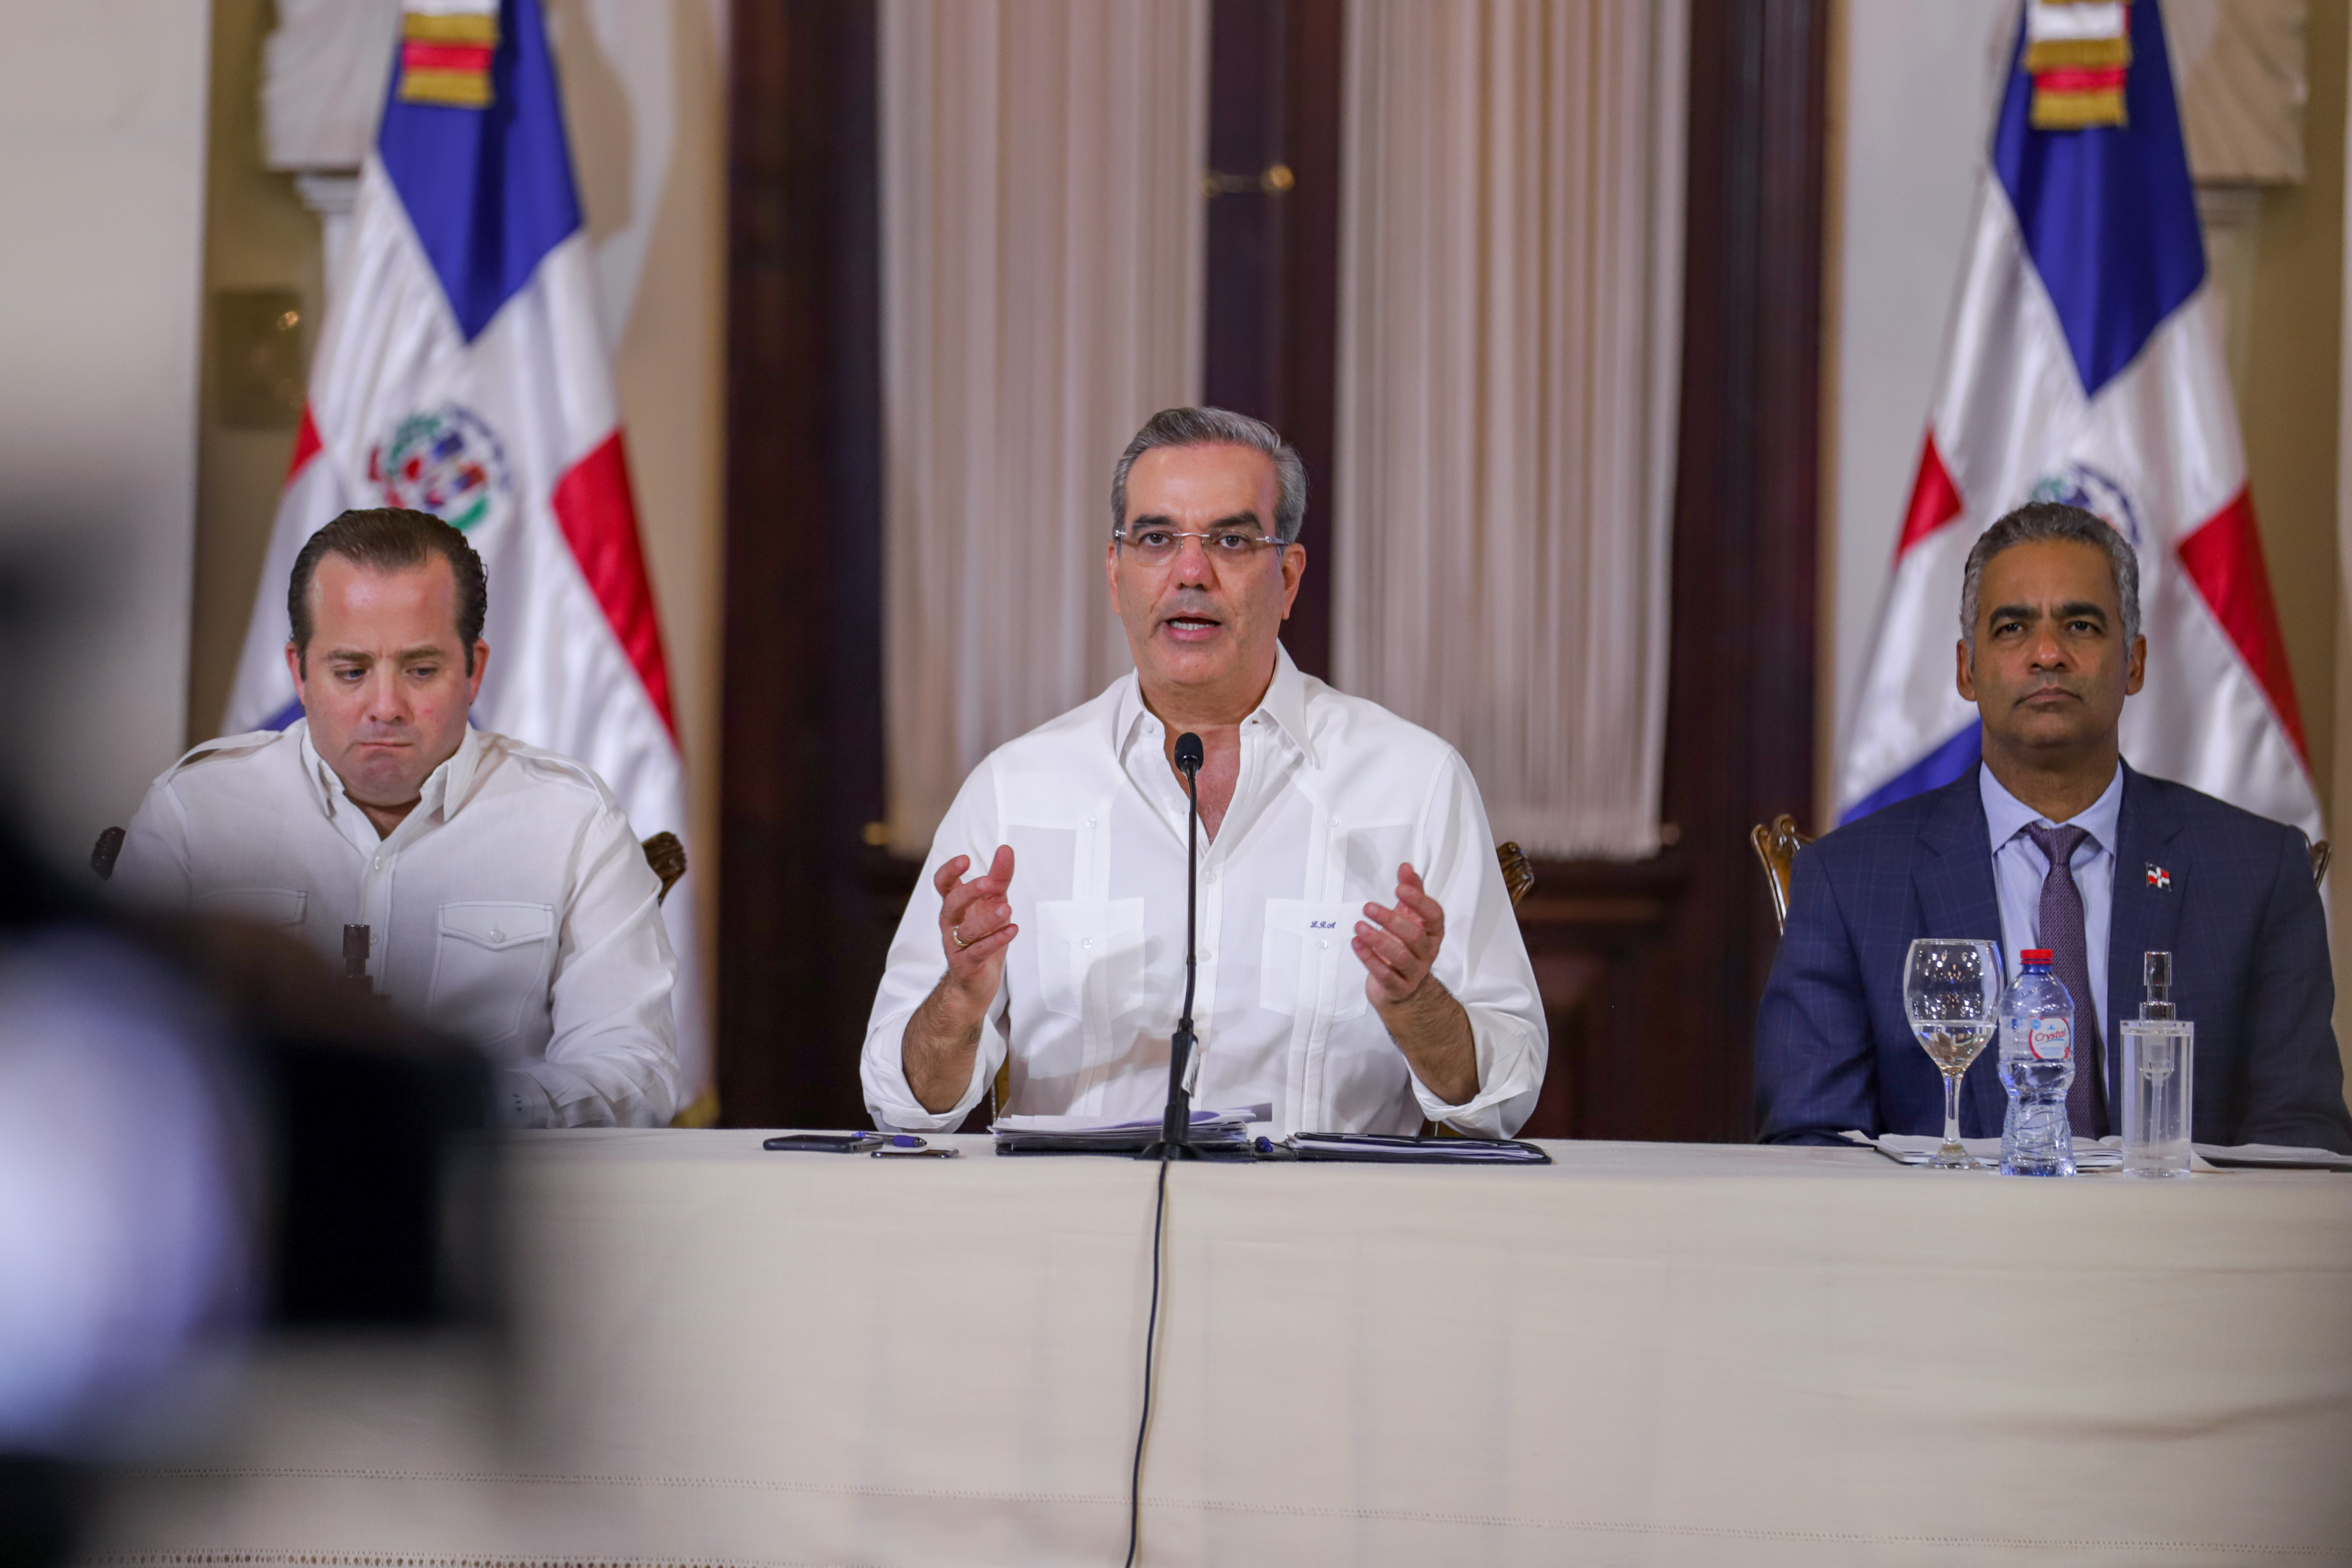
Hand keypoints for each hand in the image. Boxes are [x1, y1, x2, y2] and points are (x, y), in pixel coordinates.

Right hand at [936, 845, 1016, 999]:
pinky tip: (1012, 930)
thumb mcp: (993, 902)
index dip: (950, 871)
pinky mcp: (966, 964)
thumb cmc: (983, 936)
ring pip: (966, 930)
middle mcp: (951, 923)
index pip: (943, 884)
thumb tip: (1005, 849)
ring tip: (1006, 909)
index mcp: (954, 905)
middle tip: (989, 882)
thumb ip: (999, 877)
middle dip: (969, 892)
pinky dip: (996, 940)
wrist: (975, 980)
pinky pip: (979, 951)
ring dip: (987, 919)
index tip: (965, 859)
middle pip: (952, 903)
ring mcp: (956, 945)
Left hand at [1353, 861, 1443, 1005]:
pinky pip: (1386, 975)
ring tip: (1359, 927)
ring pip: (1400, 956)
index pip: (1434, 916)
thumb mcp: (1409, 917)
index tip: (1400, 888)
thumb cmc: (1406, 947)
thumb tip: (1406, 868)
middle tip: (1369, 907)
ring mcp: (1414, 972)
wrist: (1403, 988)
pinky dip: (1370, 959)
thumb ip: (1411, 891)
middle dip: (1391, 920)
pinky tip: (1357, 945)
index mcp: (1433, 934)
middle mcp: (1427, 953)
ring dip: (1378, 940)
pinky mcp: (1399, 988)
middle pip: (1415, 936)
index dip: (1419, 901)